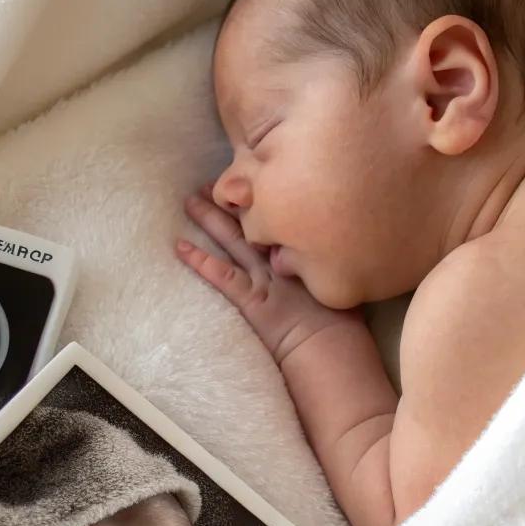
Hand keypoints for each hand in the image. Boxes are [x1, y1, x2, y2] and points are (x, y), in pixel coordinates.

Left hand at [177, 189, 354, 364]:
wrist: (334, 347)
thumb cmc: (344, 323)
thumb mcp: (341, 280)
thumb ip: (330, 262)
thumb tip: (334, 245)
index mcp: (306, 249)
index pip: (282, 216)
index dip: (264, 197)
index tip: (253, 178)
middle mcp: (283, 255)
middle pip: (254, 219)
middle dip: (234, 198)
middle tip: (217, 179)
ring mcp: (264, 276)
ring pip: (232, 239)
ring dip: (210, 219)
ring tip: (190, 200)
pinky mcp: (251, 298)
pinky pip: (220, 275)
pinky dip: (199, 260)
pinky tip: (180, 246)